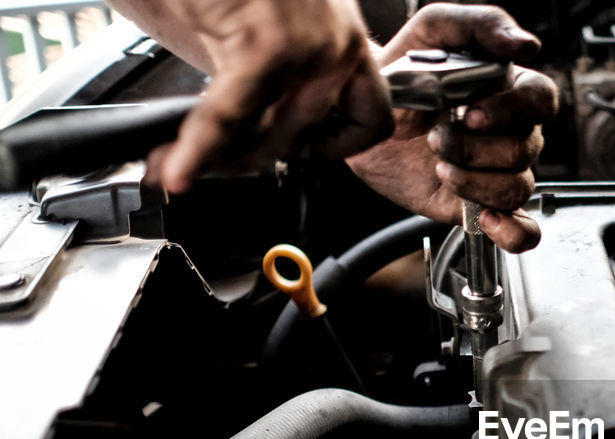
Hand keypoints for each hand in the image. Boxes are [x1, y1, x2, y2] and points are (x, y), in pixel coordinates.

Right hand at [146, 0, 391, 193]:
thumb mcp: (266, 29)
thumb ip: (275, 84)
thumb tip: (256, 140)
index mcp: (346, 39)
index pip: (370, 120)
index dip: (337, 148)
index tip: (307, 153)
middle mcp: (338, 44)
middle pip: (310, 138)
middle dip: (255, 159)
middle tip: (218, 163)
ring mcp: (309, 46)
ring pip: (272, 137)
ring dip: (221, 158)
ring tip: (180, 163)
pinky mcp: (267, 46)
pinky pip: (229, 116)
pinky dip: (197, 147)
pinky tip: (179, 168)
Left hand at [345, 4, 557, 252]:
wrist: (366, 117)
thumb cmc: (404, 70)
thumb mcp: (436, 29)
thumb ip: (482, 24)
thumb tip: (525, 44)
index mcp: (510, 93)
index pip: (541, 101)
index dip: (512, 112)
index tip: (472, 114)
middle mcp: (511, 134)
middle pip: (524, 150)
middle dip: (476, 149)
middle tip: (437, 139)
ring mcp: (498, 172)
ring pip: (517, 187)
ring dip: (476, 182)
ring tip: (440, 168)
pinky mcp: (481, 205)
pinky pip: (522, 229)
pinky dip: (513, 231)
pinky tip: (488, 219)